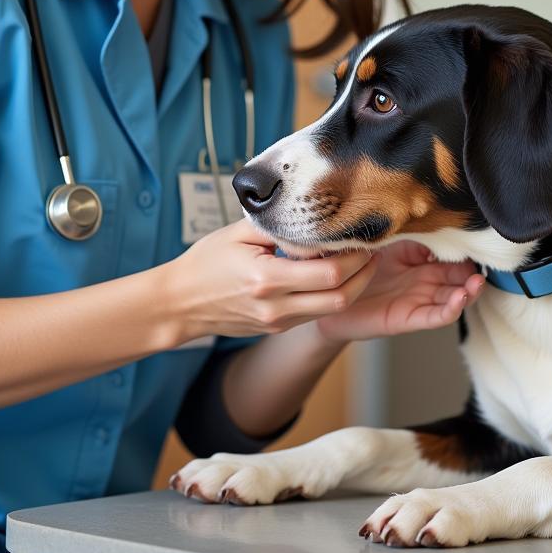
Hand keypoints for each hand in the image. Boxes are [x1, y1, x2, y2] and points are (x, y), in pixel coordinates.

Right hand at [160, 218, 380, 344]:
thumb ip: (280, 230)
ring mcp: (278, 322)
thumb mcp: (240, 234)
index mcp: (267, 280)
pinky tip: (333, 274)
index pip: (329, 274)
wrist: (179, 304)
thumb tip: (316, 224)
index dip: (354, 257)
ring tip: (360, 260)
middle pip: (340, 298)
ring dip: (353, 286)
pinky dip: (331, 294)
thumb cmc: (206, 261)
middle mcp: (277, 307)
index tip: (362, 236)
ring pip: (332, 309)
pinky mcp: (278, 328)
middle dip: (364, 274)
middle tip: (372, 250)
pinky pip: (315, 312)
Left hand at [313, 240, 485, 345]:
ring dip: (468, 292)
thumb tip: (427, 207)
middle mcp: (423, 278)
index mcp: (418, 256)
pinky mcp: (407, 318)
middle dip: (473, 271)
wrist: (324, 293)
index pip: (450, 251)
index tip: (477, 238)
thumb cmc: (350, 262)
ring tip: (477, 283)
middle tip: (482, 263)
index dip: (464, 248)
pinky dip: (451, 309)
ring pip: (453, 297)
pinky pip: (435, 316)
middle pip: (458, 276)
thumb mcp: (379, 237)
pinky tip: (460, 299)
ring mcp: (417, 298)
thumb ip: (401, 226)